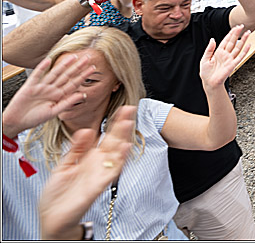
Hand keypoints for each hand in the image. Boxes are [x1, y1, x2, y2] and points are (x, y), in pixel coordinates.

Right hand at [1, 53, 94, 135]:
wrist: (17, 122)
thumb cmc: (34, 118)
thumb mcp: (54, 112)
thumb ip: (68, 102)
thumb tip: (83, 94)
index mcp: (58, 95)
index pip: (73, 84)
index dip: (83, 76)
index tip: (93, 68)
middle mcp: (51, 89)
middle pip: (66, 76)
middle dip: (77, 67)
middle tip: (88, 57)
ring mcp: (41, 87)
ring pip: (54, 73)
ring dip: (63, 65)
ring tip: (73, 57)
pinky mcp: (30, 86)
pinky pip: (37, 75)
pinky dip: (42, 68)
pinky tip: (48, 60)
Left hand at [37, 106, 135, 240]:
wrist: (52, 217)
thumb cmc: (57, 195)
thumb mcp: (63, 166)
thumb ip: (76, 149)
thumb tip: (86, 130)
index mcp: (89, 158)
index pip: (105, 136)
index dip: (113, 123)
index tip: (122, 109)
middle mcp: (97, 164)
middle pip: (113, 141)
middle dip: (122, 125)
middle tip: (130, 109)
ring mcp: (99, 174)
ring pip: (116, 153)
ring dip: (123, 138)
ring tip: (128, 123)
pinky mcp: (98, 185)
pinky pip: (112, 171)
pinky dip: (119, 159)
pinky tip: (124, 148)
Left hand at [199, 24, 250, 87]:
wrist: (209, 83)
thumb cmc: (206, 73)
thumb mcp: (204, 59)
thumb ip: (209, 49)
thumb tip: (213, 39)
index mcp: (218, 52)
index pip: (226, 40)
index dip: (230, 34)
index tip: (235, 27)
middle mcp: (225, 54)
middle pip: (233, 42)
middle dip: (237, 33)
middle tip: (241, 26)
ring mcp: (230, 59)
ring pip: (238, 47)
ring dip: (243, 40)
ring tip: (248, 32)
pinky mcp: (233, 65)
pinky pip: (240, 57)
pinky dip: (245, 51)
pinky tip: (249, 45)